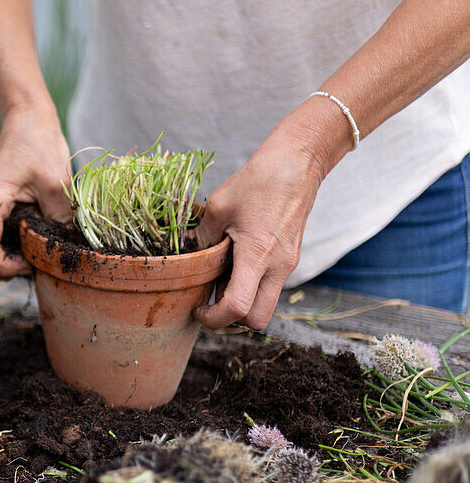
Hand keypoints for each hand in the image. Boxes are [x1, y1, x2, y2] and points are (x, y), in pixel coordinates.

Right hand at [0, 104, 72, 278]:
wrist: (27, 119)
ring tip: (31, 254)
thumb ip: (60, 218)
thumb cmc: (40, 143)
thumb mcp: (57, 181)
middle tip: (30, 263)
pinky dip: (4, 251)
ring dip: (1, 263)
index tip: (29, 262)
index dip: (2, 266)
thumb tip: (67, 249)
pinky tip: (28, 242)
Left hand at [194, 108, 345, 329]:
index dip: (214, 318)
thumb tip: (184, 258)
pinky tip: (233, 264)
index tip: (198, 310)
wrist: (298, 162)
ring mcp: (288, 264)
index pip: (238, 307)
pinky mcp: (290, 258)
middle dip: (231, 320)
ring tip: (218, 278)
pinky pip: (269, 286)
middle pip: (257, 319)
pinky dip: (250, 286)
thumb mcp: (218, 207)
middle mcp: (278, 266)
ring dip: (241, 302)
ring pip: (265, 304)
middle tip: (208, 303)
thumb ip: (201, 238)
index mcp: (258, 255)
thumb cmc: (258, 181)